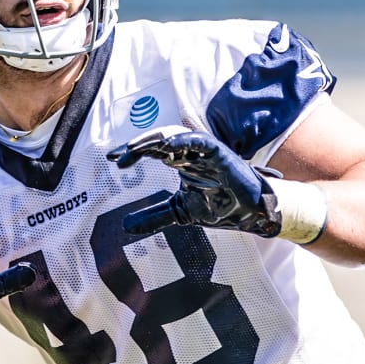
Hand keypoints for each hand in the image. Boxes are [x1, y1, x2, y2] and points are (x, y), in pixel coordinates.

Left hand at [106, 127, 280, 236]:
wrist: (251, 214)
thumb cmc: (219, 206)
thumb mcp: (179, 212)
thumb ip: (154, 216)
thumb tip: (124, 226)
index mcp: (180, 162)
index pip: (151, 152)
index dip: (132, 153)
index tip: (113, 160)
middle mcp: (189, 153)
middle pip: (158, 142)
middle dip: (137, 146)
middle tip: (118, 157)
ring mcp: (204, 151)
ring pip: (174, 137)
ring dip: (153, 141)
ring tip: (133, 149)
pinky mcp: (219, 153)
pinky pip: (199, 141)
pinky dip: (182, 140)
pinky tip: (165, 146)